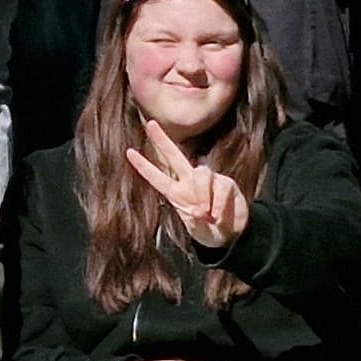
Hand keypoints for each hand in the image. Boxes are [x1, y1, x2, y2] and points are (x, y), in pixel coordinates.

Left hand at [130, 119, 249, 247]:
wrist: (232, 235)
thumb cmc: (209, 230)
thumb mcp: (197, 229)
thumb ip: (195, 219)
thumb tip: (200, 210)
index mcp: (177, 193)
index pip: (157, 177)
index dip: (143, 166)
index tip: (128, 152)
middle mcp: (190, 182)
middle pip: (175, 157)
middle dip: (162, 140)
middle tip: (150, 125)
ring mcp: (209, 180)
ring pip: (201, 172)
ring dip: (203, 193)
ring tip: (205, 213)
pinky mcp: (226, 184)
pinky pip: (221, 187)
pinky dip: (218, 204)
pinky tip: (217, 216)